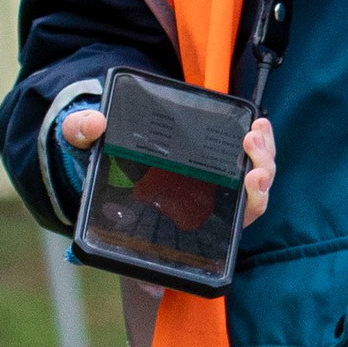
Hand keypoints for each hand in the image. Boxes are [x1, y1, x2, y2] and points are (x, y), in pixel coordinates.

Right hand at [59, 106, 278, 226]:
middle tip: (252, 144)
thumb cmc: (101, 169)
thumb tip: (94, 124)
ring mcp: (216, 189)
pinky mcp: (219, 169)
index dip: (248, 202)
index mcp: (184, 219)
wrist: (106, 158)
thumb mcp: (87, 151)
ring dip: (264, 154)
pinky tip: (257, 122)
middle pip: (252, 200)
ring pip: (256, 180)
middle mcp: (206, 210)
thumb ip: (83, 137)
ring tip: (256, 129)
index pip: (226, 224)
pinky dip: (259, 144)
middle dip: (262, 174)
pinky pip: (249, 162)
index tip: (253, 180)